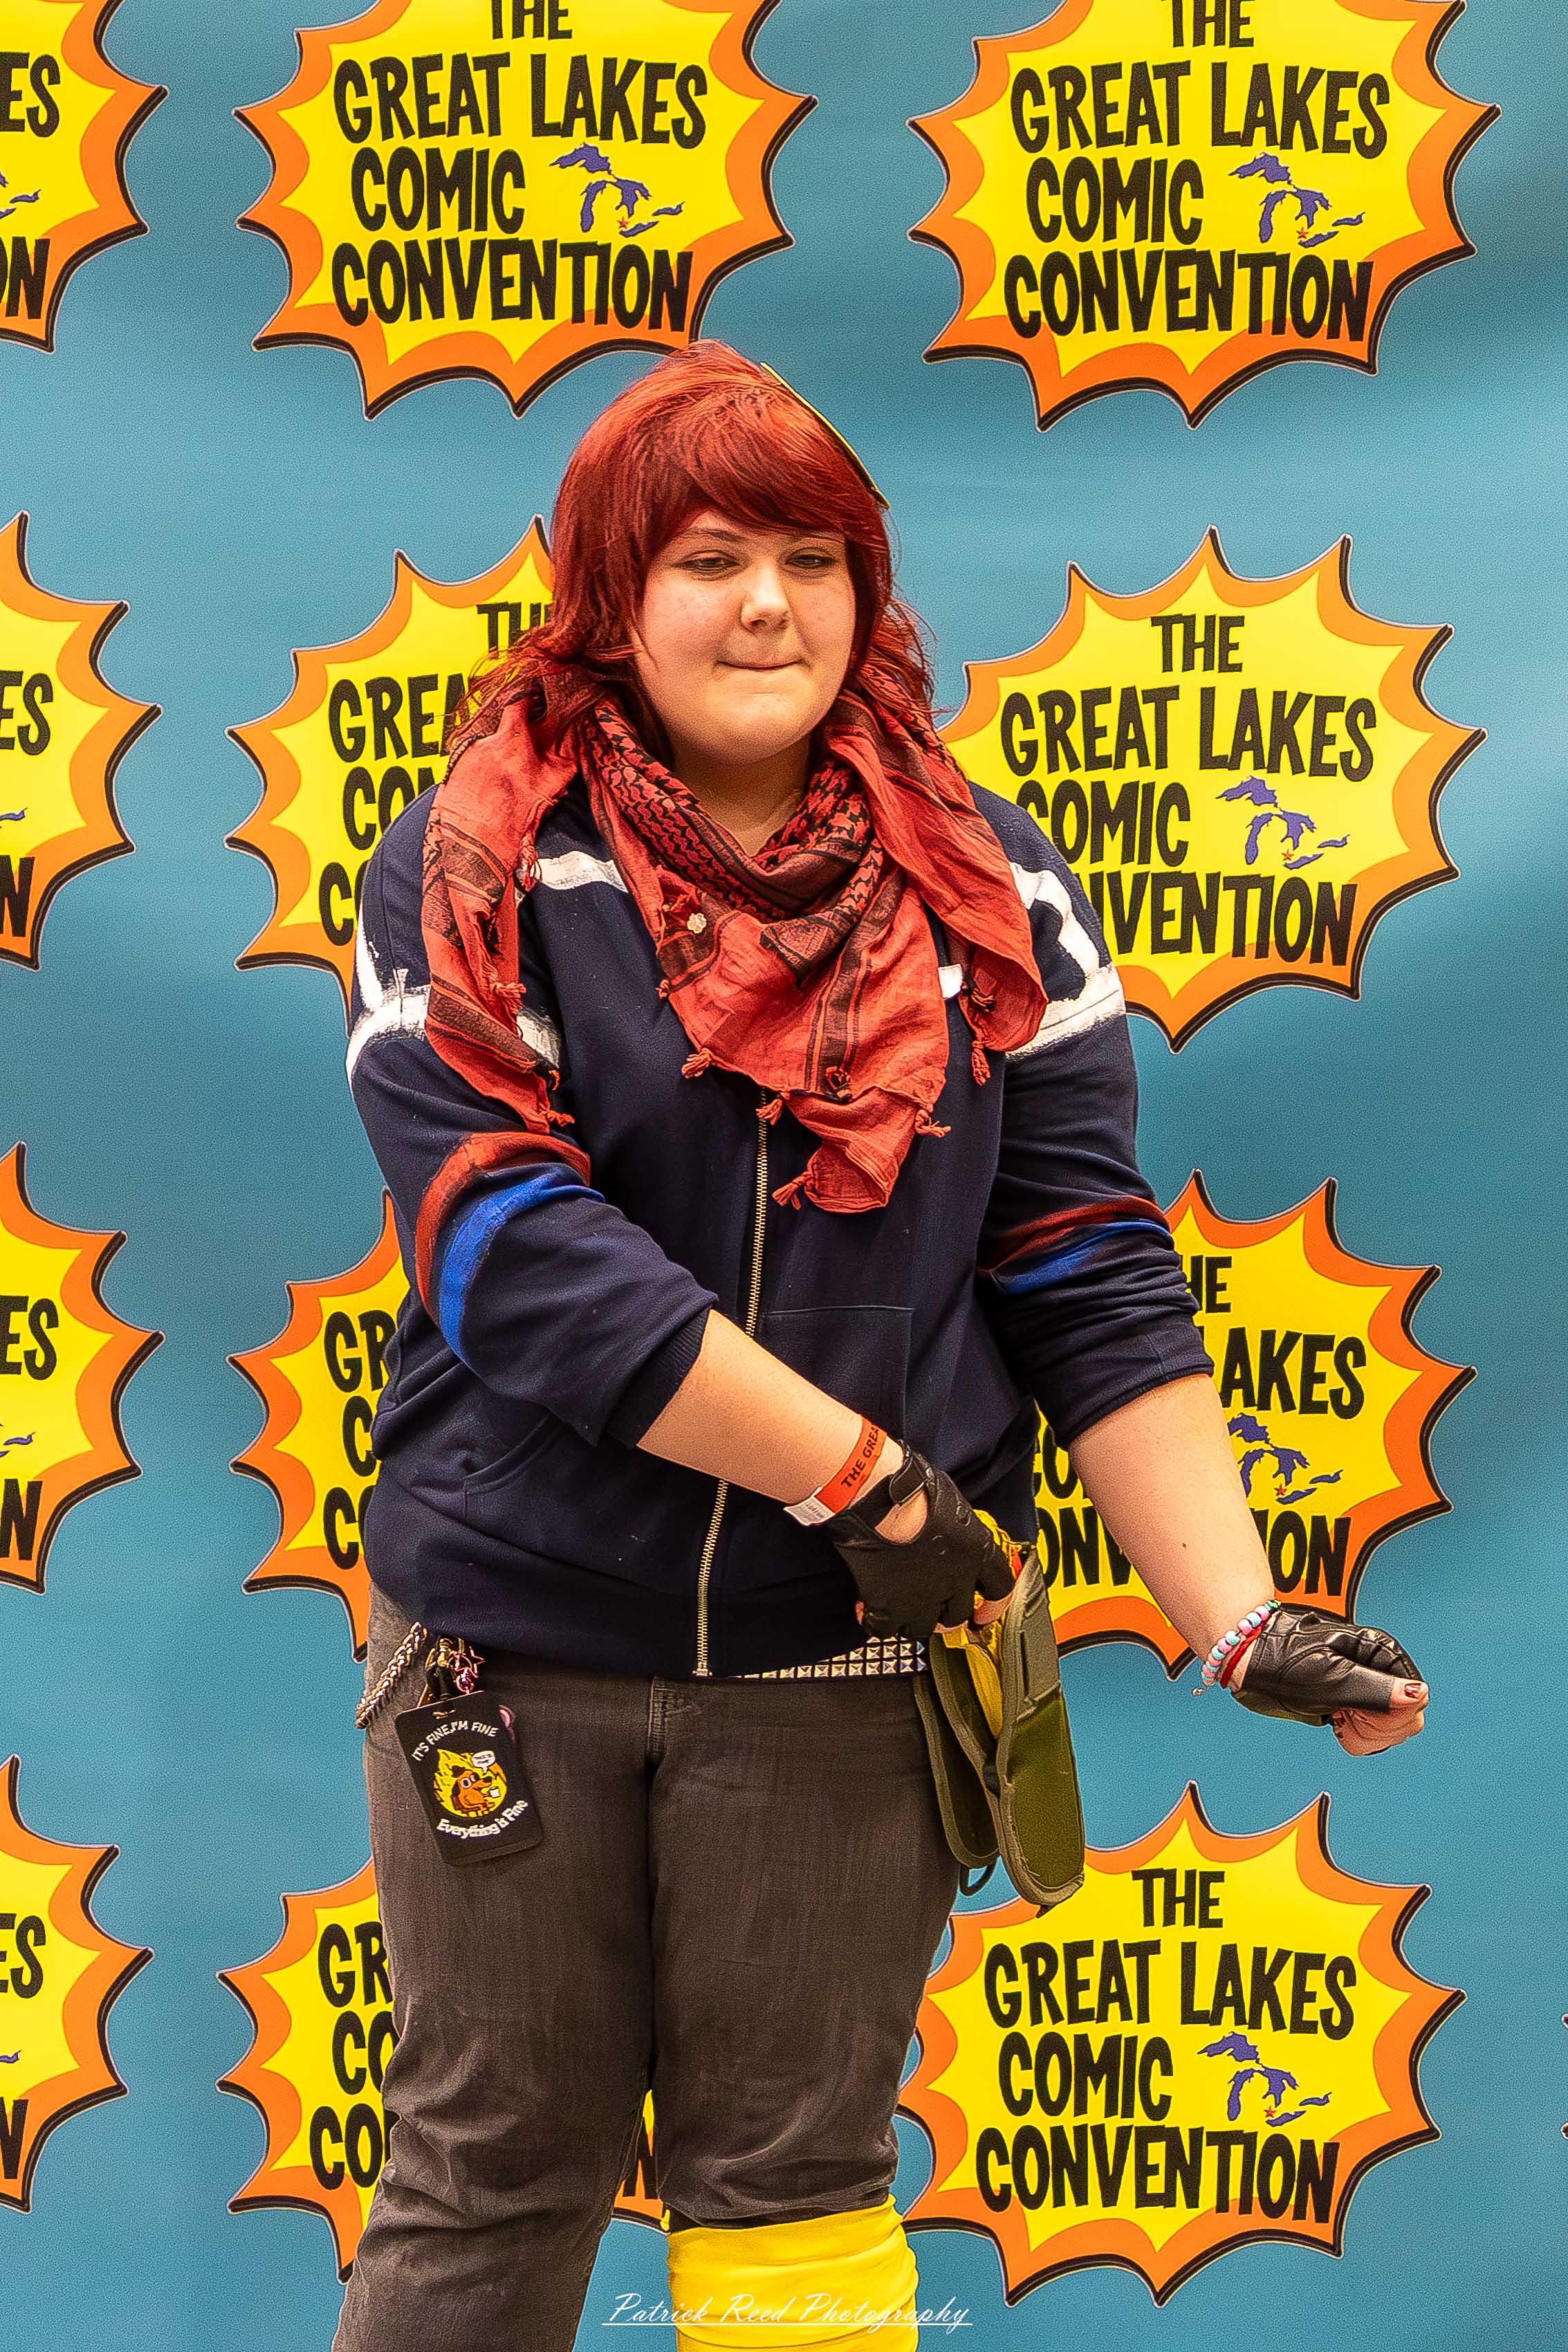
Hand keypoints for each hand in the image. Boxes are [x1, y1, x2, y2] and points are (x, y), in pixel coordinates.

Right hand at [833, 1450, 1019, 1643]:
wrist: (878, 1497)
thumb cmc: (911, 1487)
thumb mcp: (951, 1502)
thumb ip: (956, 1529)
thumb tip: (948, 1533)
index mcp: (976, 1551)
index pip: (1000, 1588)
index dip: (994, 1607)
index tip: (983, 1614)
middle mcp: (956, 1579)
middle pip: (959, 1614)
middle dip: (946, 1615)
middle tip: (931, 1610)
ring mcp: (923, 1597)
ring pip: (925, 1628)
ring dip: (913, 1620)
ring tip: (899, 1607)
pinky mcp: (891, 1607)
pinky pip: (886, 1630)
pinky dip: (876, 1622)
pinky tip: (867, 1608)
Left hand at [1228, 1605, 1427, 1754]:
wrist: (1254, 1658)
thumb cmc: (1284, 1661)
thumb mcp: (1328, 1678)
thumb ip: (1375, 1691)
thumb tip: (1419, 1694)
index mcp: (1383, 1652)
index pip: (1416, 1701)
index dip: (1387, 1716)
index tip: (1354, 1710)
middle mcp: (1383, 1668)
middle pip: (1408, 1720)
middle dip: (1374, 1727)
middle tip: (1341, 1712)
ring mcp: (1373, 1687)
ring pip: (1392, 1731)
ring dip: (1363, 1732)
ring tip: (1335, 1712)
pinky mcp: (1360, 1703)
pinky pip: (1375, 1735)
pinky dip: (1356, 1736)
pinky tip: (1336, 1718)